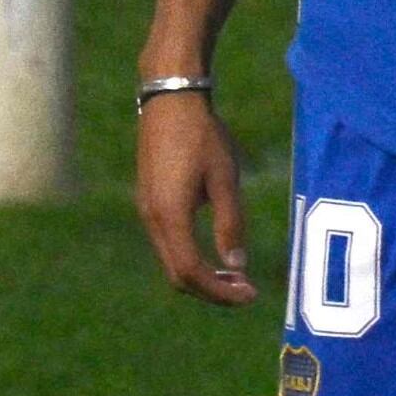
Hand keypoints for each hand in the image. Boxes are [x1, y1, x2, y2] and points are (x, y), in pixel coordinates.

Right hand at [135, 86, 253, 303]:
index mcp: (169, 215)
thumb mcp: (225, 179)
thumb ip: (230, 223)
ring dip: (201, 276)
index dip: (220, 291)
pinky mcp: (149, 202)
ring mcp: (146, 211)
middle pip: (177, 275)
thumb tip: (237, 266)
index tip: (249, 295)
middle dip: (212, 291)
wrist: (170, 100)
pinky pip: (167, 244)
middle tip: (245, 292)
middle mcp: (152, 218)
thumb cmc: (202, 136)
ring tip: (235, 276)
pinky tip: (215, 252)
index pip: (191, 271)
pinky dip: (190, 258)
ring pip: (170, 262)